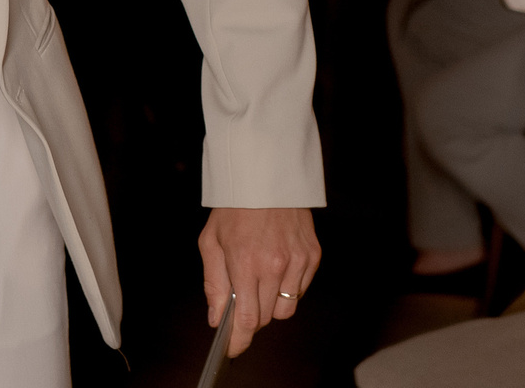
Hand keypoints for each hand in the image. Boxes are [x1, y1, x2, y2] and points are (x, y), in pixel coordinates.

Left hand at [200, 207, 319, 357]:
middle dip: (253, 316)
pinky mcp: (313, 255)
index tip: (233, 349)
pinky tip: (276, 266)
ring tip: (260, 280)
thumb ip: (214, 284)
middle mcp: (275, 265)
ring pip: (287, 307)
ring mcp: (298, 261)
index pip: (248, 320)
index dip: (240, 340)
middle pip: (267, 317)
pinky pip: (301, 289)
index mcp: (246, 262)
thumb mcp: (211, 242)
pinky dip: (288, 286)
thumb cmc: (234, 207)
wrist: (266, 175)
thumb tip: (217, 318)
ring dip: (272, 304)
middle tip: (243, 299)